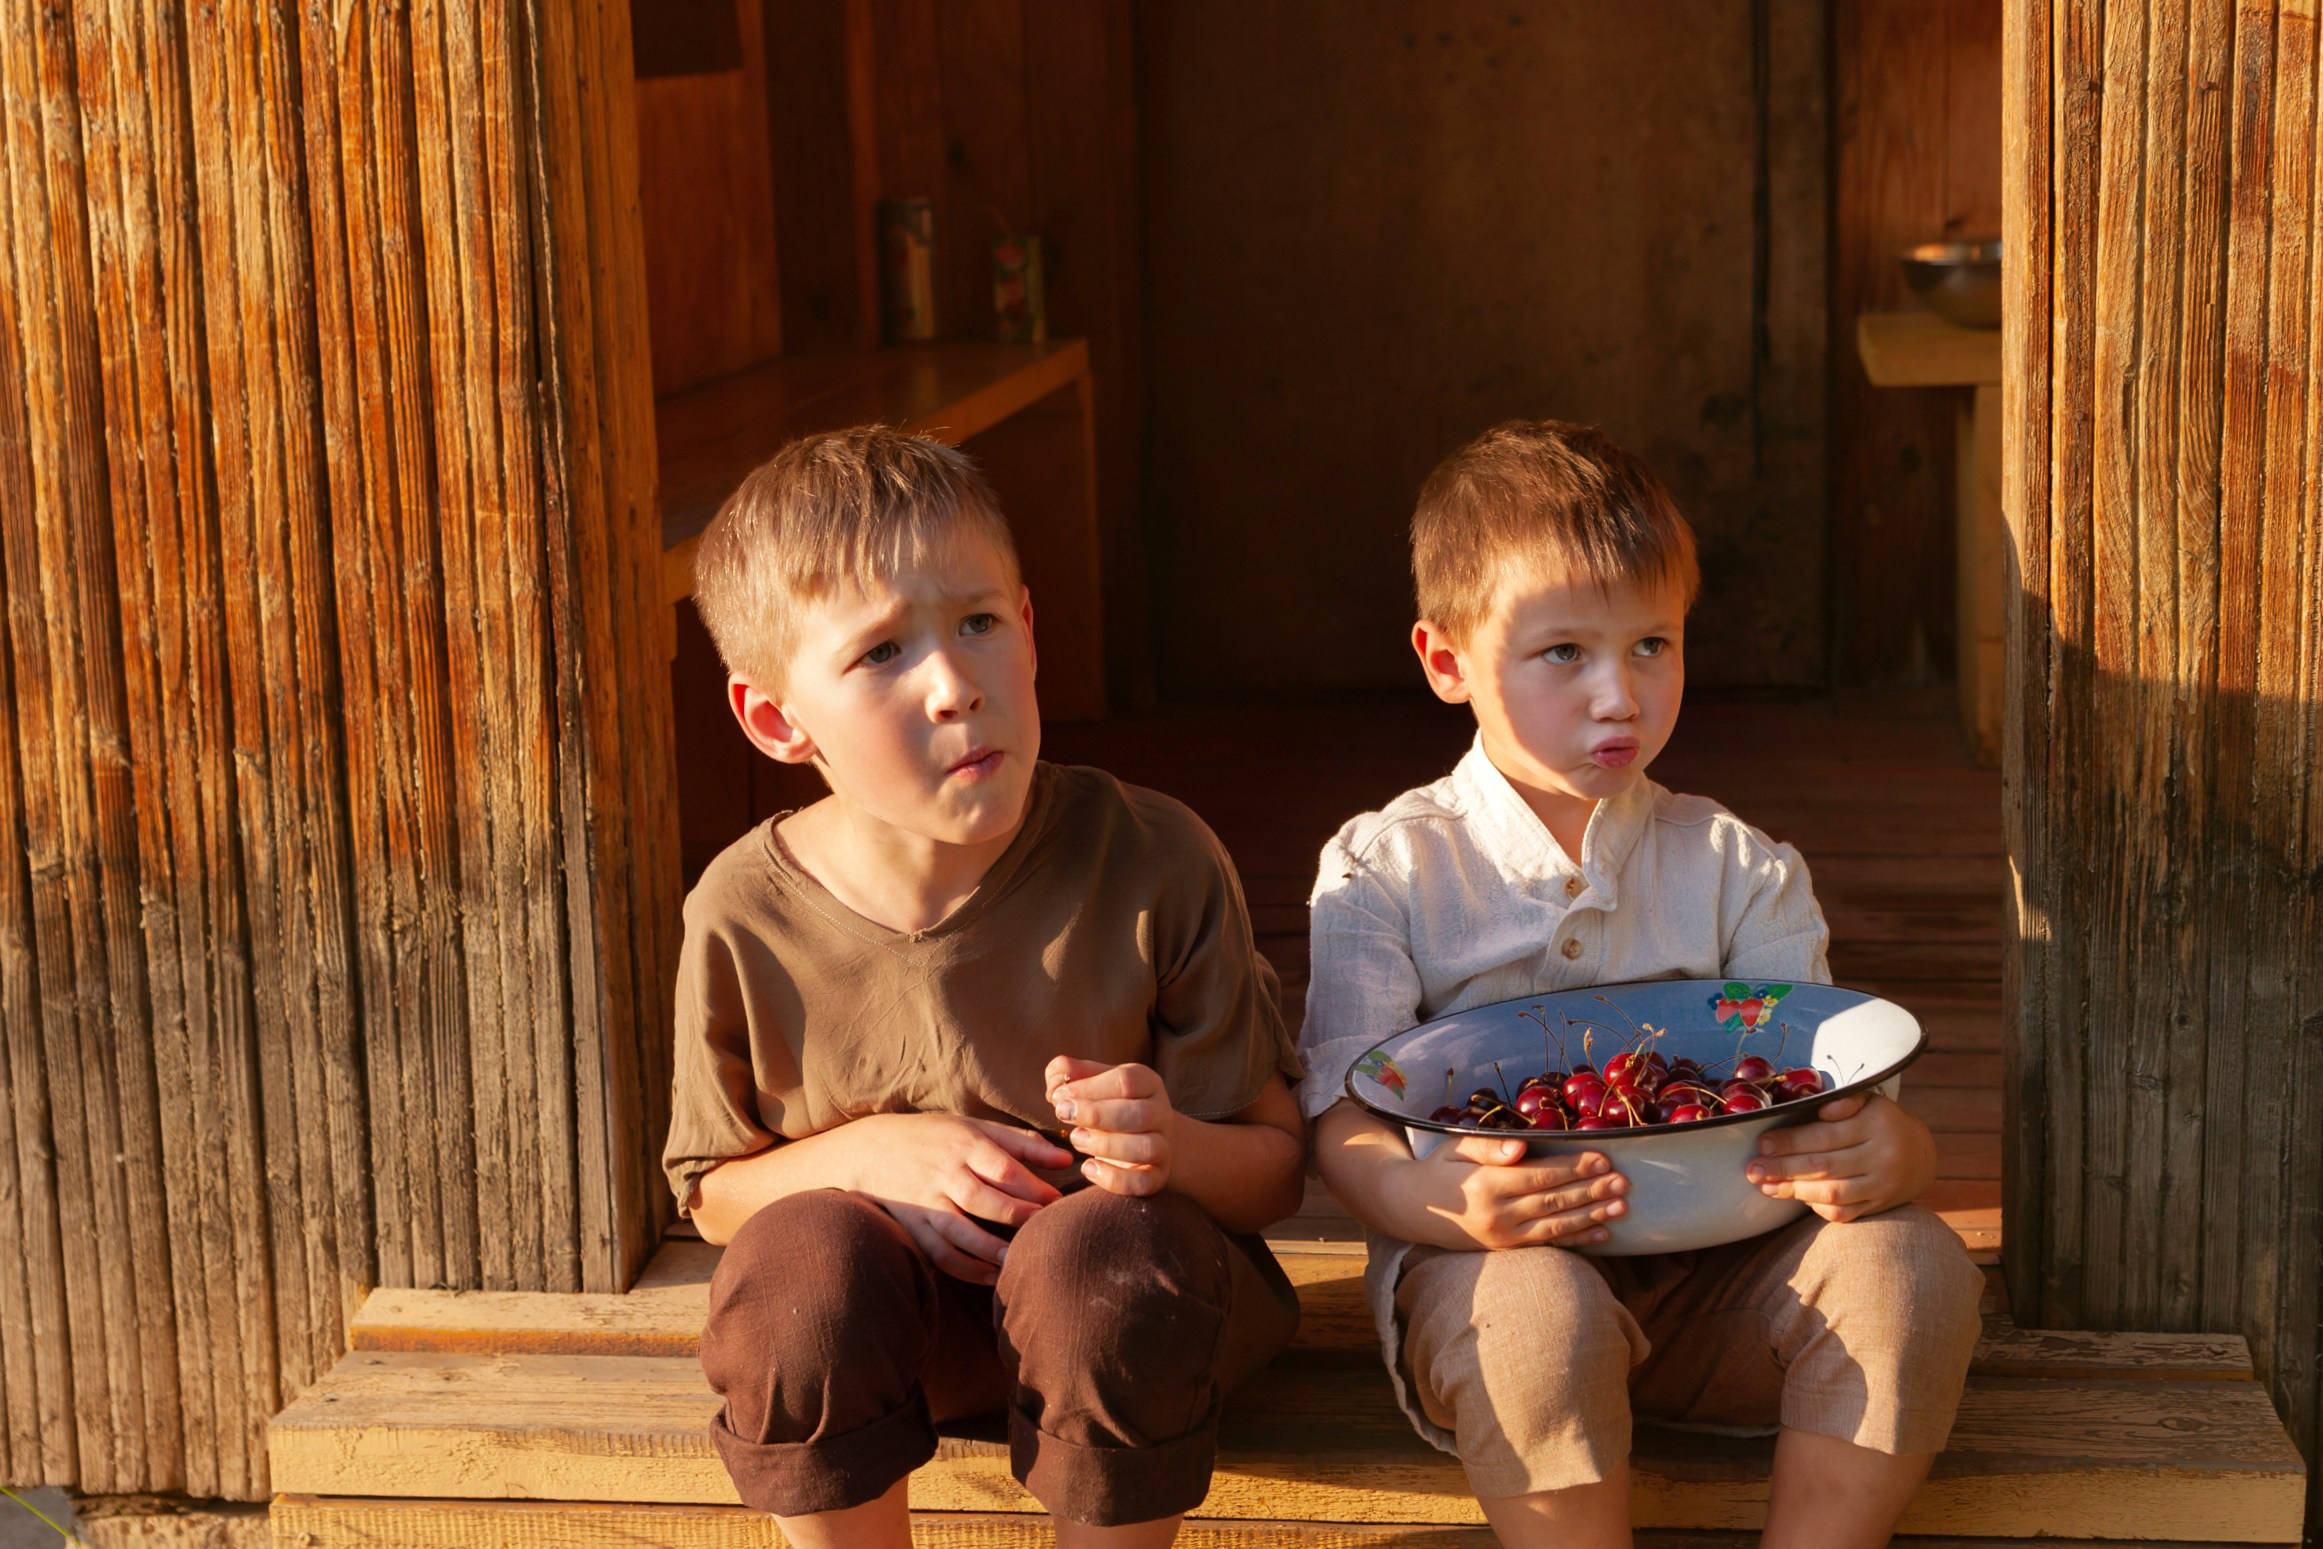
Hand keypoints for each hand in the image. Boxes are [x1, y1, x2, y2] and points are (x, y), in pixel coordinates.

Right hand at [846, 1113, 1072, 1283]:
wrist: (870, 1149)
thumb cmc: (935, 1136)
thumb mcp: (974, 1127)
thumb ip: (1021, 1143)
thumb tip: (1067, 1159)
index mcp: (964, 1144)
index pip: (1002, 1168)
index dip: (1032, 1187)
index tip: (1056, 1201)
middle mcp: (944, 1173)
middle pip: (983, 1199)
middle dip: (1016, 1216)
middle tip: (1044, 1228)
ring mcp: (925, 1202)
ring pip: (958, 1230)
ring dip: (989, 1248)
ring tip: (1017, 1259)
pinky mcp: (913, 1225)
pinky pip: (938, 1251)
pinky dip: (964, 1267)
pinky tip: (990, 1275)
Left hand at [1046, 1057, 1181, 1197]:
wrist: (1148, 1136)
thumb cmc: (1111, 1104)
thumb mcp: (1094, 1082)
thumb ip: (1070, 1074)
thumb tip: (1056, 1083)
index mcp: (1148, 1083)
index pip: (1126, 1081)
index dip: (1089, 1088)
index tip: (1058, 1096)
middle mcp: (1161, 1113)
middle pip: (1139, 1114)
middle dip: (1096, 1115)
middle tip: (1063, 1114)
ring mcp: (1163, 1147)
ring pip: (1145, 1148)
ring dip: (1105, 1145)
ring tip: (1076, 1139)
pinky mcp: (1157, 1176)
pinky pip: (1142, 1182)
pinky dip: (1113, 1179)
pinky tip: (1088, 1168)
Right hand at [1392, 1134, 1627, 1250]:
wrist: (1412, 1209)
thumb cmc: (1440, 1169)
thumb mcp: (1456, 1148)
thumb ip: (1490, 1147)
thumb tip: (1521, 1147)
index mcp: (1488, 1184)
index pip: (1540, 1175)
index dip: (1574, 1168)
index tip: (1603, 1159)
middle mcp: (1499, 1213)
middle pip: (1554, 1201)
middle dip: (1592, 1191)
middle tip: (1624, 1183)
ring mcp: (1504, 1235)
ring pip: (1557, 1226)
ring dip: (1593, 1217)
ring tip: (1621, 1207)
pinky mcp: (1507, 1248)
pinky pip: (1548, 1244)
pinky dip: (1577, 1240)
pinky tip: (1602, 1235)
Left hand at [1745, 1091, 1937, 1222]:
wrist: (1921, 1155)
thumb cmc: (1880, 1122)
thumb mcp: (1869, 1101)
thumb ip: (1844, 1101)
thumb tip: (1820, 1107)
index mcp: (1876, 1124)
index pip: (1826, 1135)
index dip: (1791, 1141)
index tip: (1762, 1143)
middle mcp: (1883, 1156)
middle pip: (1825, 1165)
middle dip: (1783, 1168)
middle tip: (1753, 1169)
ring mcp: (1883, 1185)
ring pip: (1833, 1193)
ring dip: (1794, 1191)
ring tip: (1766, 1187)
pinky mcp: (1880, 1205)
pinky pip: (1845, 1212)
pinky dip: (1818, 1207)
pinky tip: (1796, 1198)